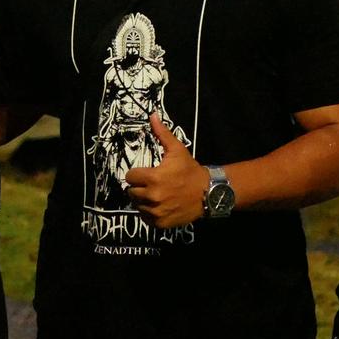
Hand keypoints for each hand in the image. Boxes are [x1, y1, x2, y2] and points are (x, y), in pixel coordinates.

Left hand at [124, 113, 208, 227]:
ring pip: (138, 206)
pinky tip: (160, 205)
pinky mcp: (161, 223)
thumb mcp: (177, 150)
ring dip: (144, 201)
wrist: (208, 193)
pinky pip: (146, 218)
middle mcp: (152, 196)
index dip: (137, 174)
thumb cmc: (190, 170)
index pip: (130, 177)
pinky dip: (150, 213)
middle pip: (132, 192)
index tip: (146, 173)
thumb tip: (152, 115)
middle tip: (152, 184)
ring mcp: (156, 211)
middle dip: (139, 187)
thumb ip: (162, 134)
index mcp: (153, 178)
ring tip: (156, 195)